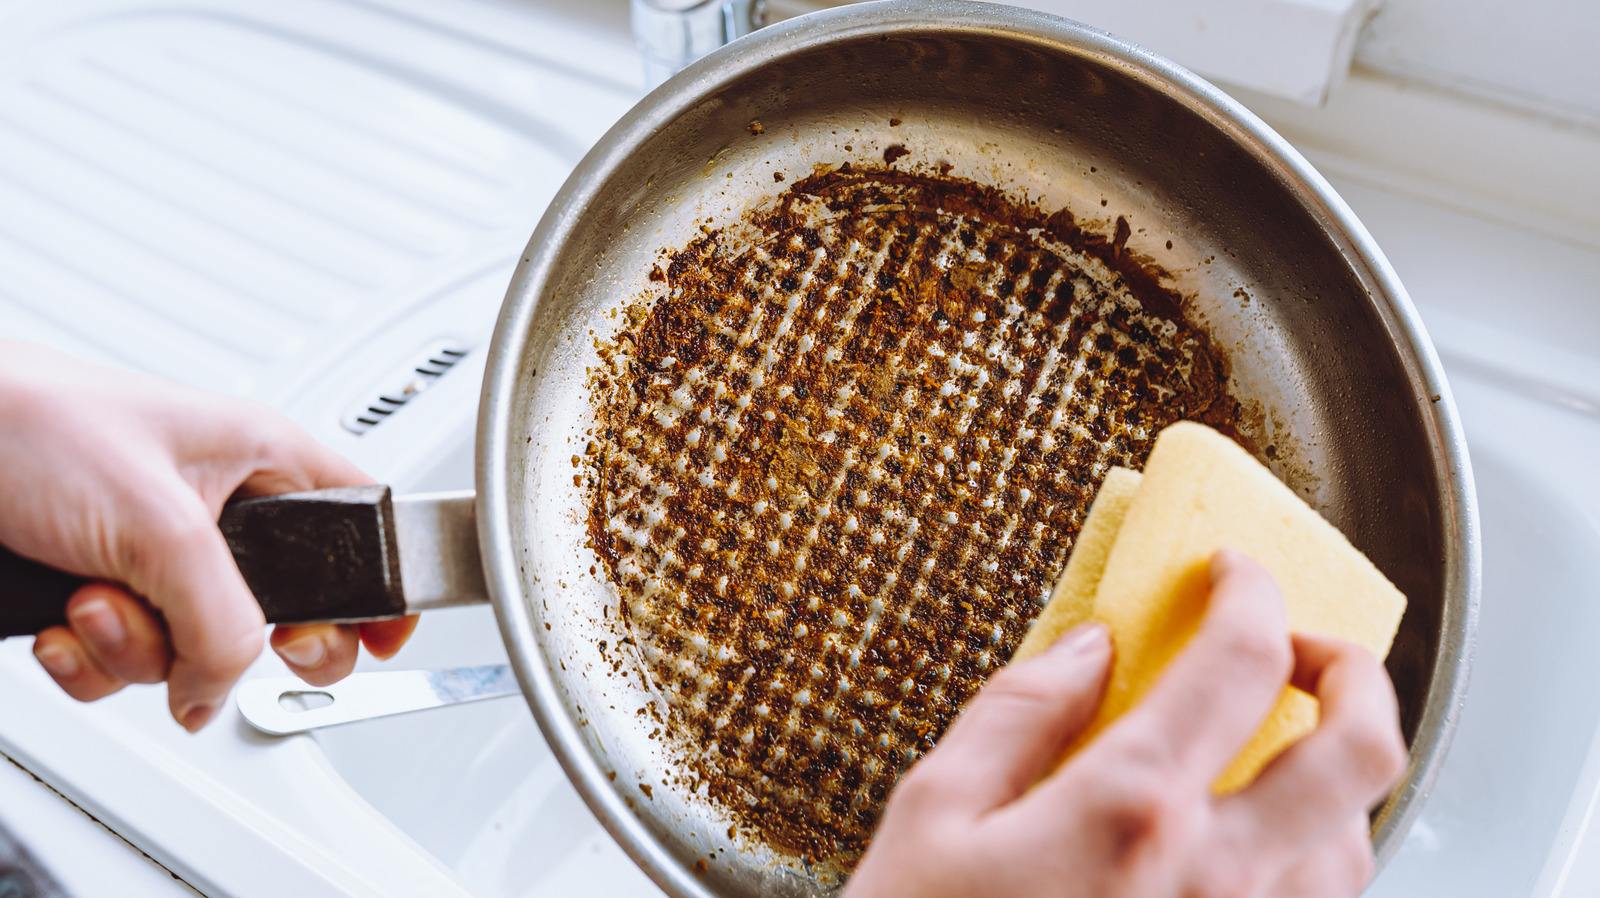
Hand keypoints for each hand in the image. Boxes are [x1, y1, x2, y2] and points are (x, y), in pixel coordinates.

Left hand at [0, 342, 417, 730]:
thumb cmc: (30, 422)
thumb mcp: (160, 524)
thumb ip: (222, 617)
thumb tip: (225, 685)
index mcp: (263, 461)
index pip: (360, 527)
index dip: (378, 586)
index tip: (382, 639)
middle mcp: (220, 512)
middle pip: (280, 614)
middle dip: (232, 645)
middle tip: (217, 649)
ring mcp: (158, 558)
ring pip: (194, 650)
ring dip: (136, 648)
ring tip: (94, 600)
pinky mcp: (103, 590)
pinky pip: (128, 663)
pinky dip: (89, 660)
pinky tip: (63, 619)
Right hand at [843, 549, 1406, 897]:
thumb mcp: (933, 814)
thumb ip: (1018, 714)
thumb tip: (1089, 648)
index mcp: (1129, 813)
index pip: (1239, 660)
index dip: (1248, 590)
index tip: (1230, 571)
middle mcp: (1214, 882)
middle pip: (1360, 750)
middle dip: (1353, 672)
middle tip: (1302, 648)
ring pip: (1356, 841)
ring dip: (1333, 774)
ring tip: (1274, 750)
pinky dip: (1312, 857)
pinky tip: (1254, 846)